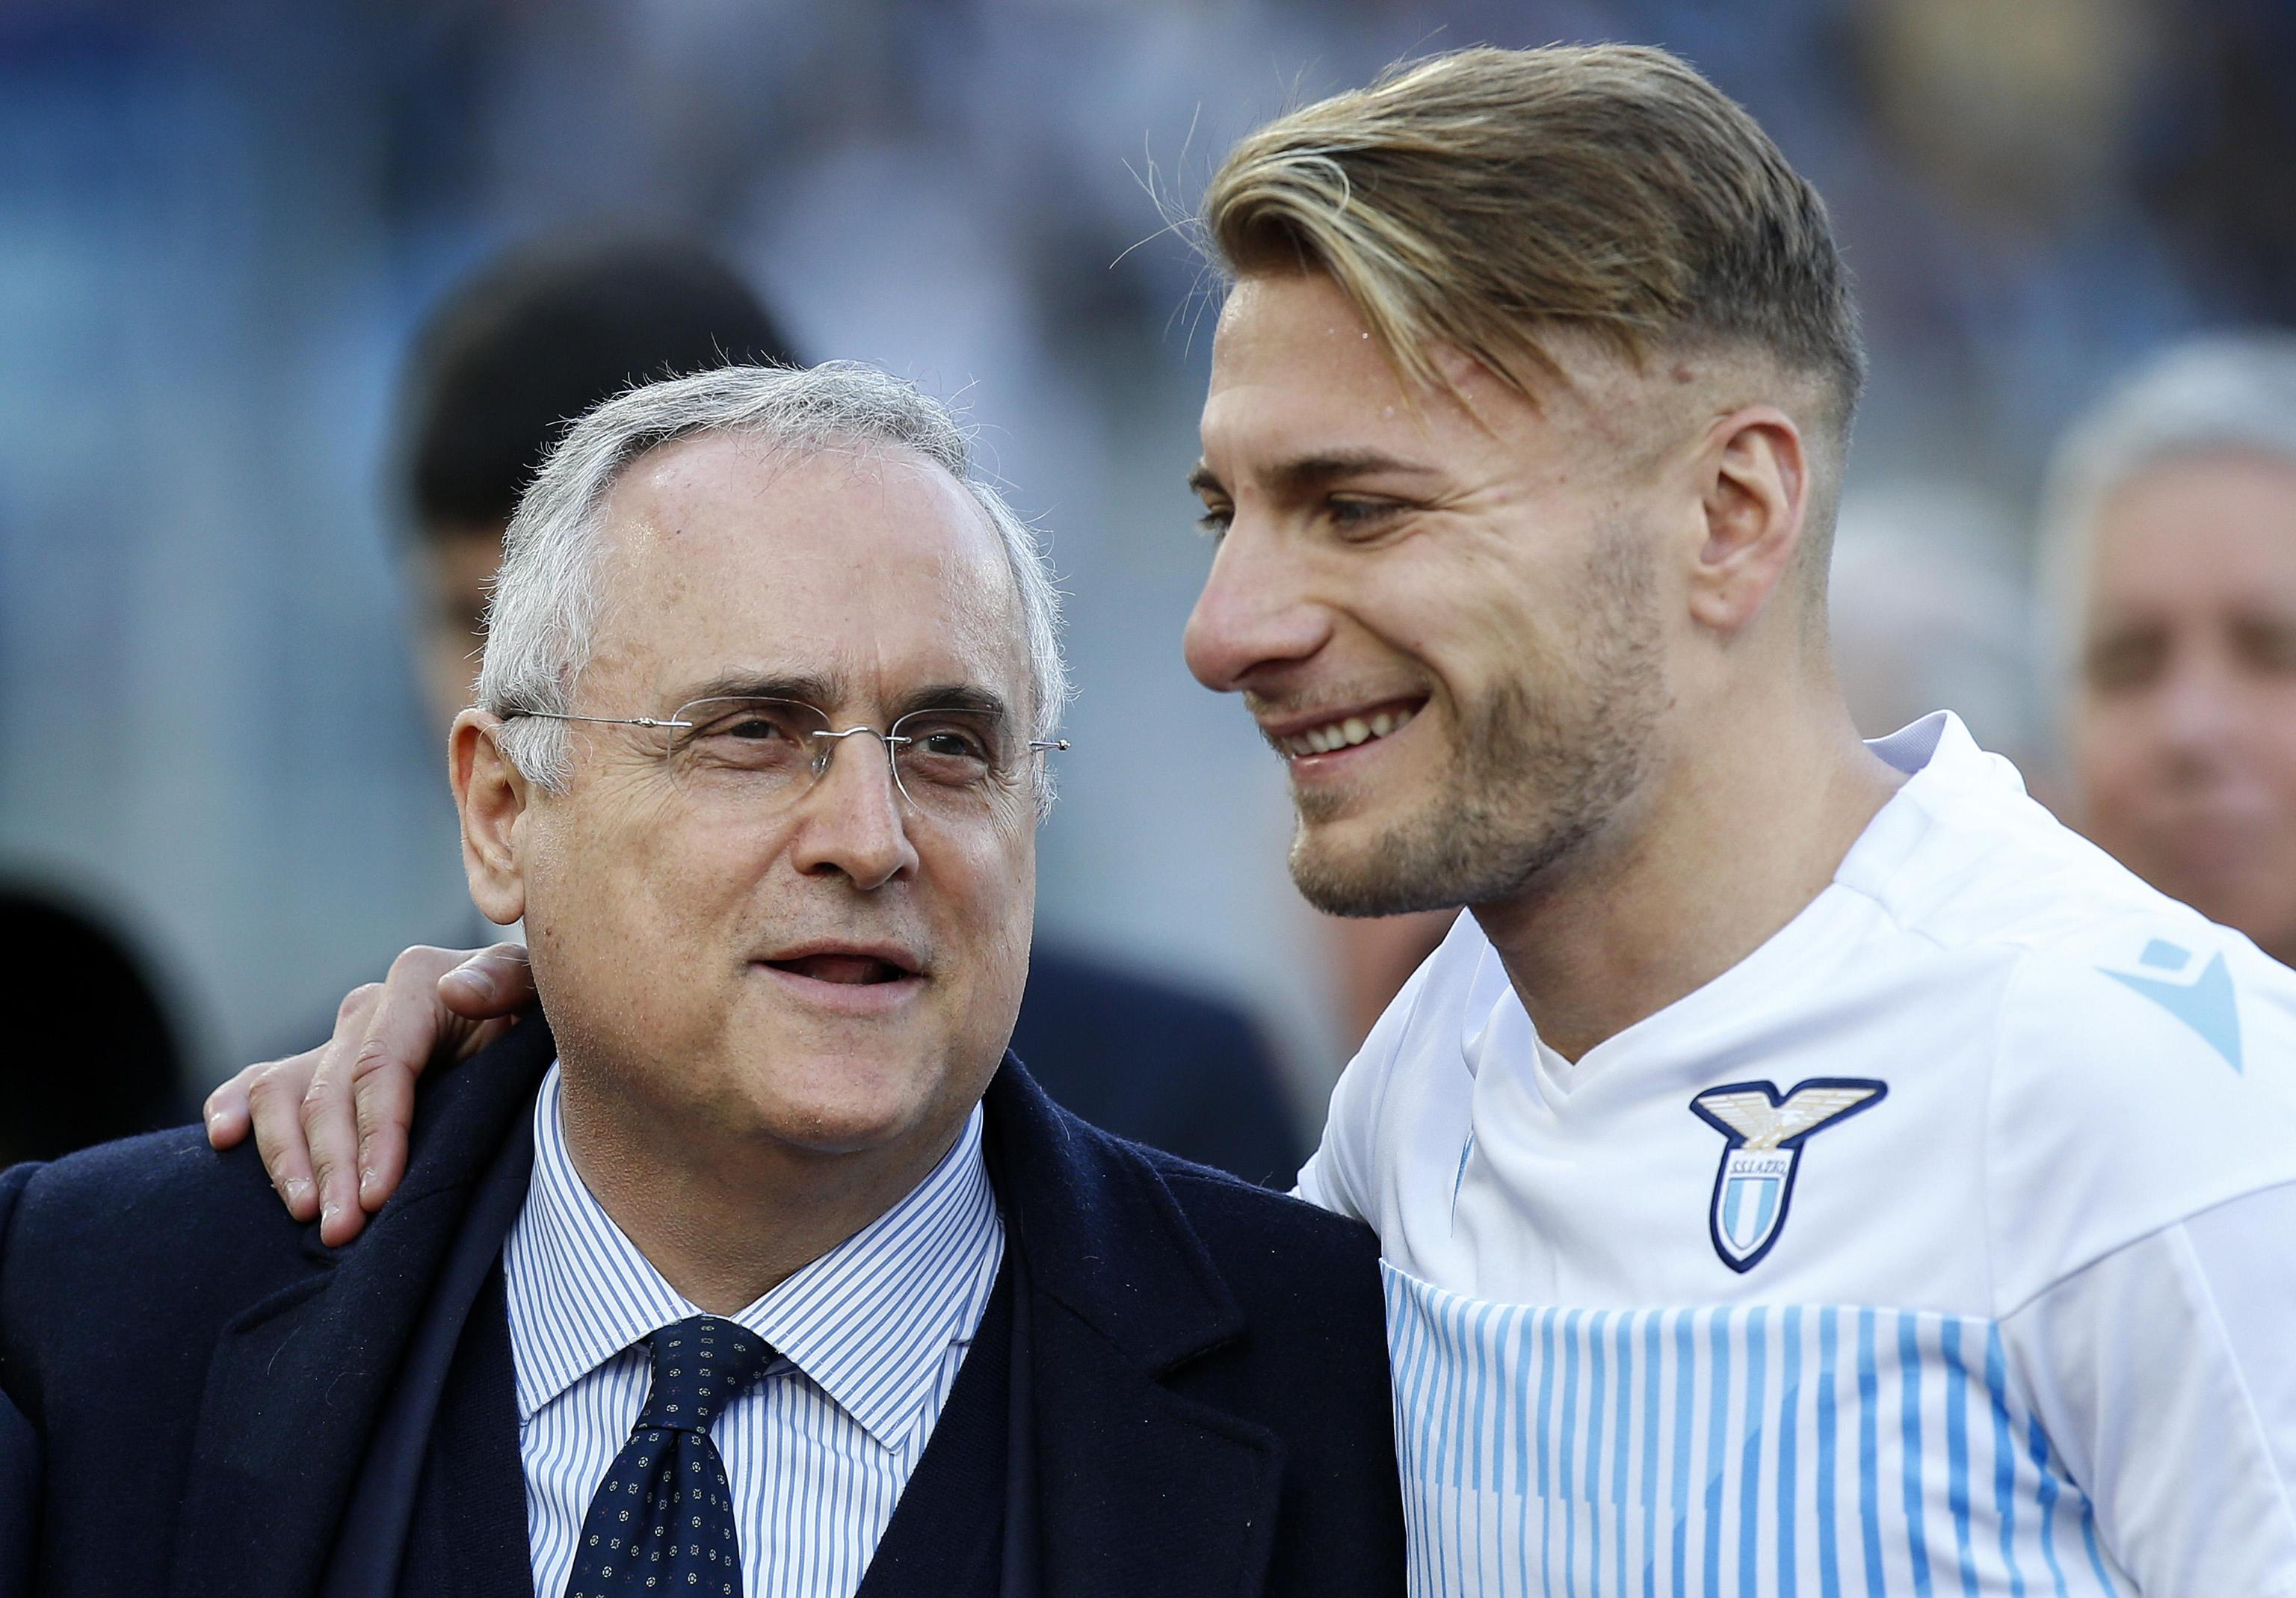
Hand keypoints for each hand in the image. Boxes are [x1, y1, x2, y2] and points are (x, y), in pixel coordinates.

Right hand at [203, 943, 536, 1244]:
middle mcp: (369, 1007)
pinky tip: (222, 1139)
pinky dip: (234, 1107)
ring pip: (283, 1092)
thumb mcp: (541, 993)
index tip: (379, 1196)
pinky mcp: (320, 1066)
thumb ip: (509, 983)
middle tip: (342, 1231)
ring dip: (286, 1157)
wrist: (533, 1027)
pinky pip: (262, 1082)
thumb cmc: (543, 1017)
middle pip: (330, 1092)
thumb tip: (458, 990)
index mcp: (419, 982)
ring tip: (306, 1213)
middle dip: (334, 1166)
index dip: (377, 1134)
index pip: (380, 1067)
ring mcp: (339, 1039)